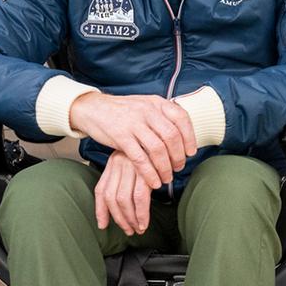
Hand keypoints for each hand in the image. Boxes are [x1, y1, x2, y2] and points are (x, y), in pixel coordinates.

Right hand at [69, 92, 196, 187]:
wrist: (93, 108)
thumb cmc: (123, 111)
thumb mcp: (145, 106)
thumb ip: (162, 116)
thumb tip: (183, 135)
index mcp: (156, 103)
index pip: (181, 118)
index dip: (190, 137)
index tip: (191, 152)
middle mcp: (147, 111)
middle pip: (172, 136)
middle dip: (178, 156)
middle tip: (179, 168)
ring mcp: (133, 123)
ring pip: (158, 149)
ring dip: (165, 167)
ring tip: (167, 177)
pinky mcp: (120, 137)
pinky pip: (140, 158)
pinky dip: (149, 173)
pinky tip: (153, 182)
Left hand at [94, 154, 154, 235]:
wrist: (169, 136)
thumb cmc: (155, 154)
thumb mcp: (135, 163)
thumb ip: (125, 179)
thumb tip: (120, 206)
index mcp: (113, 162)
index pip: (101, 190)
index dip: (100, 210)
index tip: (103, 225)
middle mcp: (118, 162)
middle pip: (111, 197)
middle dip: (118, 218)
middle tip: (128, 230)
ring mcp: (131, 165)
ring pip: (123, 199)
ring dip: (130, 219)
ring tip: (138, 229)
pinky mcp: (146, 170)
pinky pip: (139, 198)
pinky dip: (141, 214)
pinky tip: (144, 222)